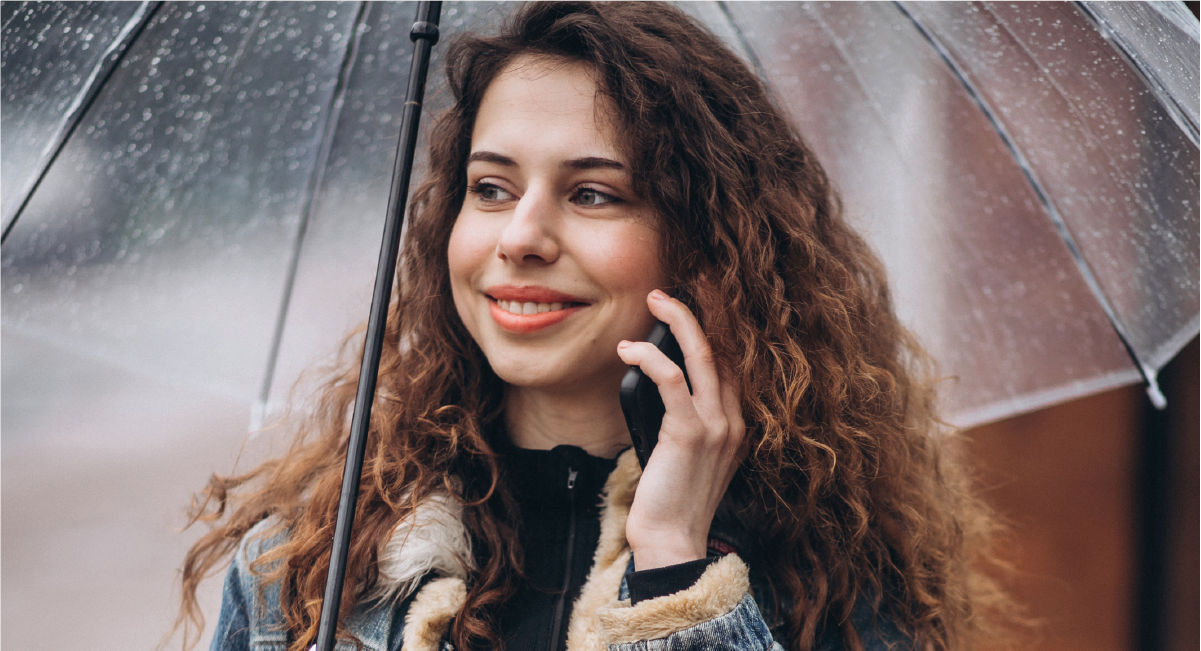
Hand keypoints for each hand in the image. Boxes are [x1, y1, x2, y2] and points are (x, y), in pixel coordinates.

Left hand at [617, 289, 745, 569]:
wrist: (672, 542)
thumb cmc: (670, 500)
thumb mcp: (686, 454)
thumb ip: (685, 420)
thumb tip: (659, 382)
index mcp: (738, 425)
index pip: (734, 363)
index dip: (718, 327)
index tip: (697, 301)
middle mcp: (735, 421)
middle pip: (724, 349)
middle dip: (701, 310)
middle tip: (673, 288)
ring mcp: (717, 426)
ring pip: (703, 354)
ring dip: (678, 319)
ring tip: (655, 300)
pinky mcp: (689, 433)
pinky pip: (671, 379)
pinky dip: (649, 357)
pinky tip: (629, 352)